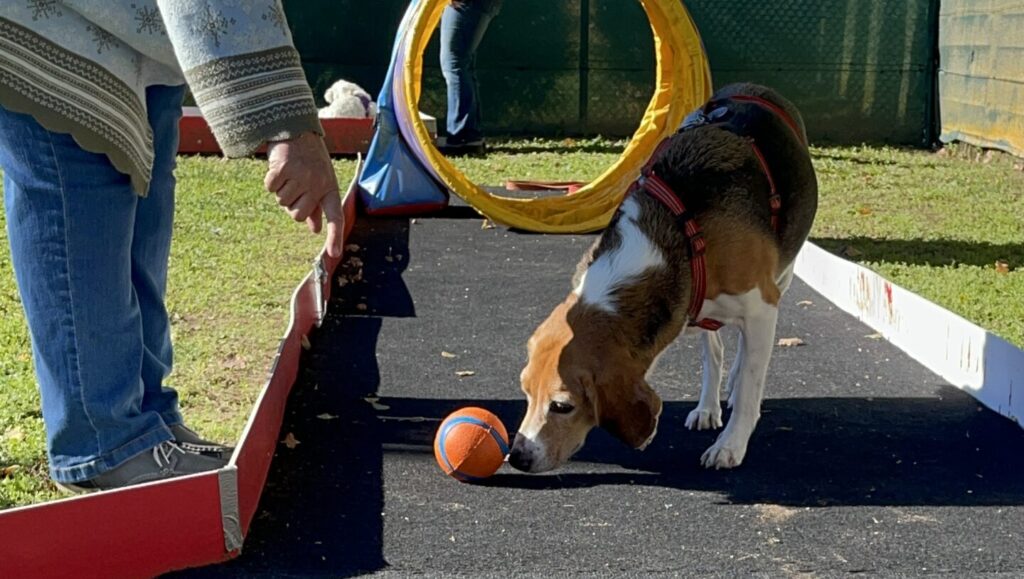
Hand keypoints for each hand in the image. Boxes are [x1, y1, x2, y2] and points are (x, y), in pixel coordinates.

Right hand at [264, 132, 343, 257]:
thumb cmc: (308, 159)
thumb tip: (313, 228)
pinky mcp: (284, 168)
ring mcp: (302, 176)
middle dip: (291, 206)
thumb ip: (316, 205)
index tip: (334, 255)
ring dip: (281, 190)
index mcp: (330, 188)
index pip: (335, 216)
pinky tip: (278, 167)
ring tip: (289, 173)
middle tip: (294, 186)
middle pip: (298, 216)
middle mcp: (318, 183)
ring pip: (282, 202)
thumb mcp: (319, 180)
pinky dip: (270, 180)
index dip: (335, 236)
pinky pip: (271, 188)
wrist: (294, 128)